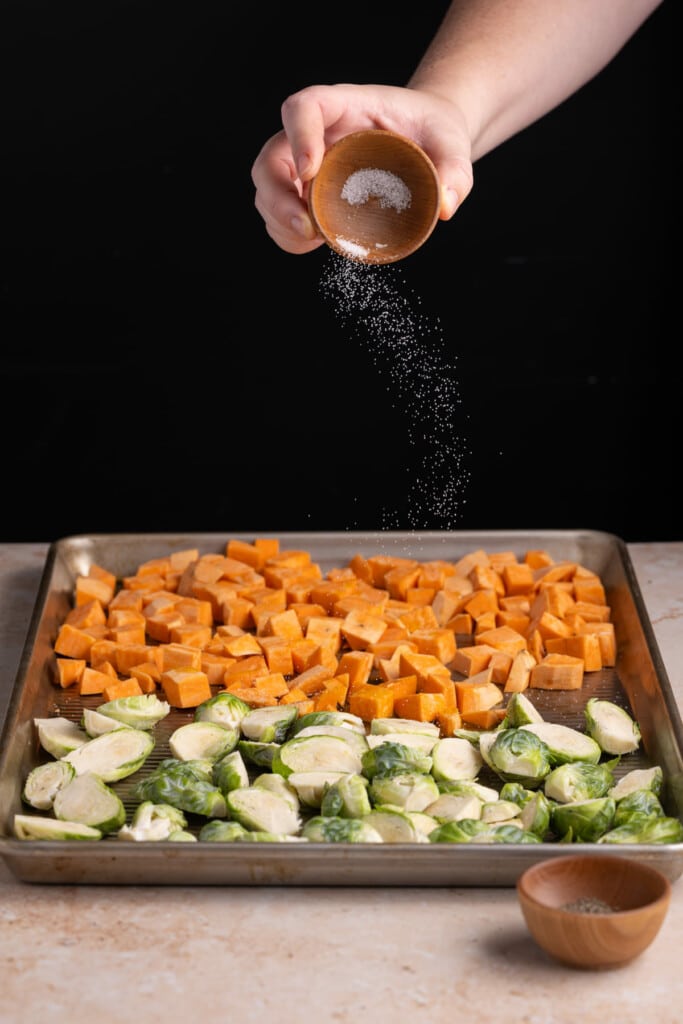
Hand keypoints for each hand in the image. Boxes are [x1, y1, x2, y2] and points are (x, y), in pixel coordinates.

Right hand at [251, 83, 473, 254]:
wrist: (426, 141)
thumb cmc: (433, 133)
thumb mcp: (453, 143)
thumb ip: (455, 170)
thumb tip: (446, 207)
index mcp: (343, 106)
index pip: (303, 107)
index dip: (298, 136)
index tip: (312, 170)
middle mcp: (315, 134)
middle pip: (271, 157)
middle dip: (278, 196)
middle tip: (307, 229)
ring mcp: (305, 164)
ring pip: (267, 188)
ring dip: (278, 220)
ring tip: (310, 240)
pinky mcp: (307, 192)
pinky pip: (278, 214)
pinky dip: (285, 234)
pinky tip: (308, 244)